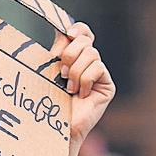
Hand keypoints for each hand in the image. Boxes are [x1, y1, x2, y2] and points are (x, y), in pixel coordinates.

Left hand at [52, 22, 114, 155]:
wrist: (55, 126)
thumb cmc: (47, 101)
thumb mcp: (49, 71)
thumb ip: (57, 51)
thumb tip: (60, 29)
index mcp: (75, 58)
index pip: (84, 33)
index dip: (79, 29)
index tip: (68, 32)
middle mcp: (89, 64)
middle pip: (86, 41)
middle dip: (70, 54)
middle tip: (62, 73)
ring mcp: (99, 74)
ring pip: (92, 54)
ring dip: (75, 71)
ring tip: (69, 87)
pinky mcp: (107, 86)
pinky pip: (98, 68)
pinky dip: (85, 79)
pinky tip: (81, 94)